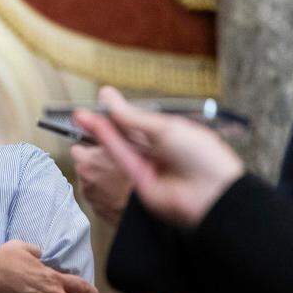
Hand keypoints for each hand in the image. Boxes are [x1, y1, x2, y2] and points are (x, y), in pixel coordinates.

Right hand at [73, 86, 244, 227]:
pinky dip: (107, 142)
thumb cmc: (203, 157)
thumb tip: (111, 100)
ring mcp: (148, 167)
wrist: (212, 193)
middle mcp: (159, 152)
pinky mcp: (138, 182)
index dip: (120, 112)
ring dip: (99, 131)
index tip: (103, 100)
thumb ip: (134, 118)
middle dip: (104, 122)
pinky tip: (95, 127)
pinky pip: (121, 158)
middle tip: (82, 112)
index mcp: (173, 135)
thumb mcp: (166, 128)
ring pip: (119, 146)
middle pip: (126, 135)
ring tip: (80, 116)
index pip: (140, 121)